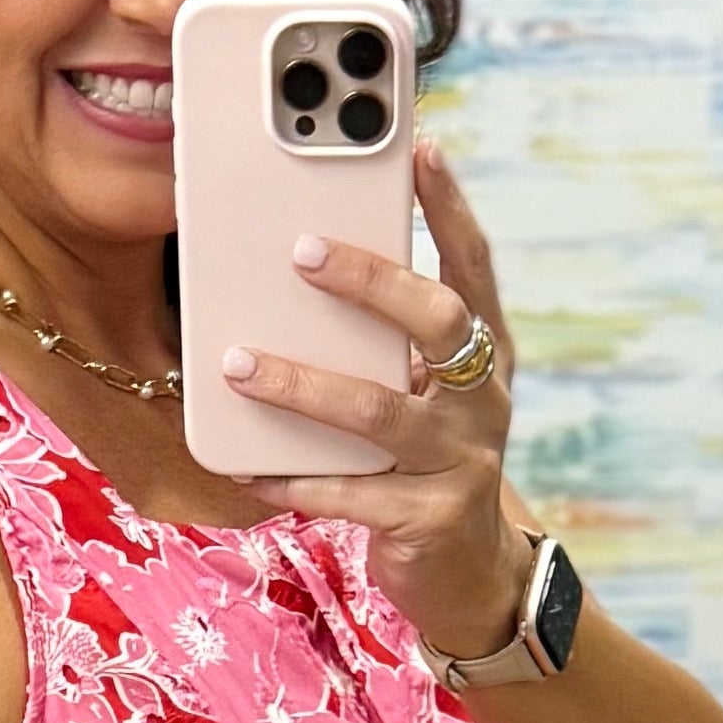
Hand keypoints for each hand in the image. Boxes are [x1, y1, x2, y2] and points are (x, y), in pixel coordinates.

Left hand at [223, 138, 531, 663]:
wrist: (469, 576)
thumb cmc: (427, 464)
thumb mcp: (419, 396)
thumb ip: (382, 346)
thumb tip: (294, 275)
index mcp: (484, 356)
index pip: (473, 266)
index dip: (450, 207)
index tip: (421, 147)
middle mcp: (482, 399)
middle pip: (438, 320)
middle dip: (371, 280)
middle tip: (301, 251)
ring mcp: (460, 461)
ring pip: (379, 411)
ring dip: (302, 384)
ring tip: (238, 363)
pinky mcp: (428, 520)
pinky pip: (350, 494)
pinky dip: (293, 479)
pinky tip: (248, 467)